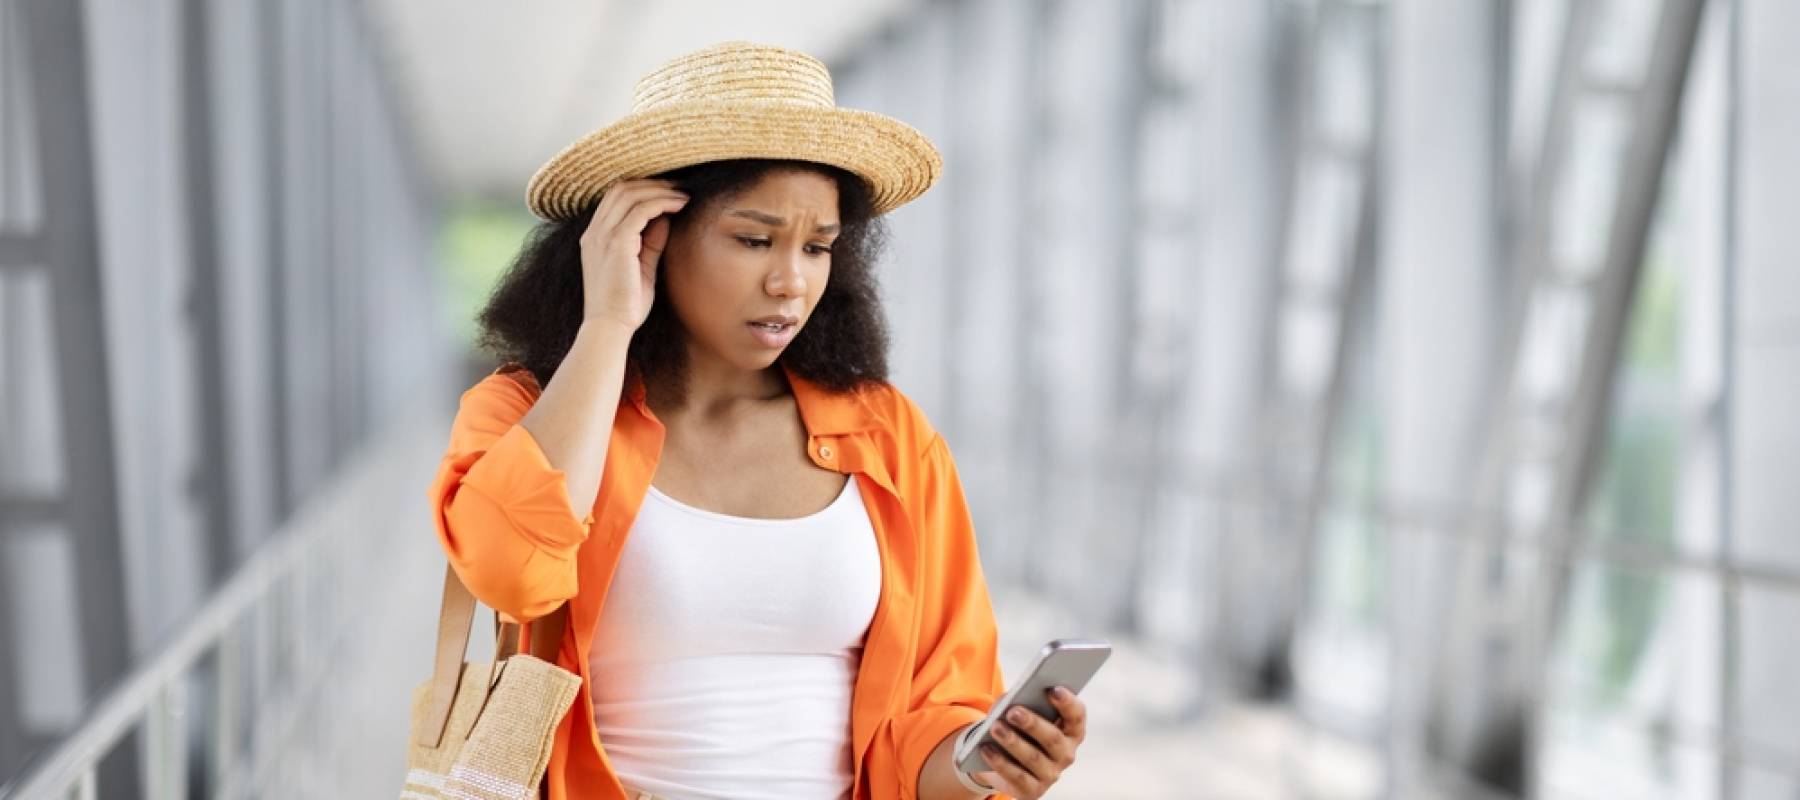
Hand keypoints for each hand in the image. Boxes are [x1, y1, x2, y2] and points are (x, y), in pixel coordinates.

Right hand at [579, 178, 688, 331]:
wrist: (610, 327)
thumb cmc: (626, 304)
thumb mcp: (641, 266)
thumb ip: (650, 241)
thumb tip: (665, 218)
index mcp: (595, 237)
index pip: (614, 198)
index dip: (642, 188)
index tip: (668, 191)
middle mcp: (595, 232)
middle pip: (621, 189)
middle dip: (652, 183)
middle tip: (679, 187)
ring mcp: (603, 237)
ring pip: (631, 195)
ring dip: (660, 191)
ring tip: (683, 195)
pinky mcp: (616, 244)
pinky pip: (641, 211)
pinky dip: (662, 203)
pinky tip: (680, 206)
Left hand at [970, 686, 1086, 798]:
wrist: (1003, 760)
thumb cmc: (1018, 729)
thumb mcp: (1020, 711)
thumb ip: (1020, 702)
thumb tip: (1010, 700)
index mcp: (1070, 731)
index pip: (1076, 716)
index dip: (1068, 703)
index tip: (1053, 689)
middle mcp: (1066, 754)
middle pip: (1053, 738)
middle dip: (1033, 723)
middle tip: (1013, 711)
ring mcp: (1051, 774)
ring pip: (1034, 758)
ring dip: (1013, 742)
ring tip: (995, 728)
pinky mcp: (1033, 791)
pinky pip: (1017, 777)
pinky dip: (1001, 762)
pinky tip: (987, 749)